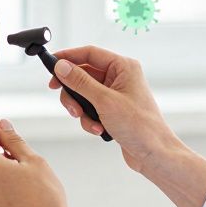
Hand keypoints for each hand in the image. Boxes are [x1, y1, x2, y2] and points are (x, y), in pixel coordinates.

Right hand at [49, 45, 178, 175]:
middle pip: (83, 75)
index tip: (51, 64)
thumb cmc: (140, 126)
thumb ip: (80, 82)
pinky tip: (98, 129)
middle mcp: (120, 77)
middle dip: (74, 93)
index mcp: (123, 67)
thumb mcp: (104, 101)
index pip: (89, 53)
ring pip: (84, 94)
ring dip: (82, 110)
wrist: (154, 153)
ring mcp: (116, 93)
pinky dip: (89, 119)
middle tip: (70, 105)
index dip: (68, 57)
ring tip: (90, 122)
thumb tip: (61, 66)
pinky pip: (90, 107)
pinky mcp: (112, 109)